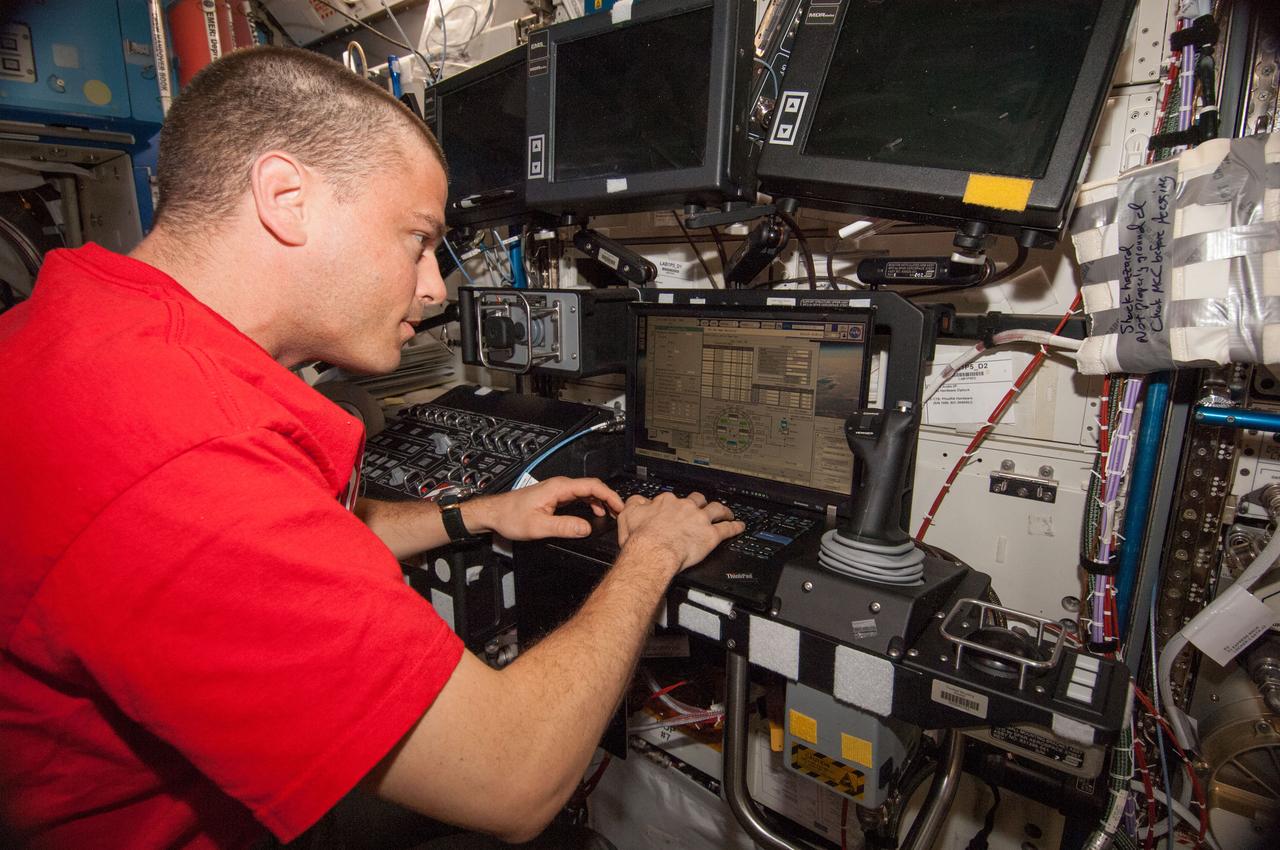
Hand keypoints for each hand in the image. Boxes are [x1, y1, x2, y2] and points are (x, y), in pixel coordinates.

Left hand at [462, 477, 623, 541]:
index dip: (610, 495)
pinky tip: (594, 514)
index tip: (620, 507)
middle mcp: (559, 486)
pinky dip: (591, 504)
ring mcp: (557, 491)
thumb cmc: (510, 516)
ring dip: (600, 502)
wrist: (495, 513)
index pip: (592, 486)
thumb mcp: (539, 526)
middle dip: (609, 499)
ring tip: (611, 515)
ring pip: (586, 492)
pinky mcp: (554, 497)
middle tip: (620, 513)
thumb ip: (564, 527)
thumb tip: (586, 528)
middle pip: (592, 487)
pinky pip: (578, 497)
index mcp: (558, 488)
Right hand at [615, 491, 745, 572]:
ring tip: (726, 512)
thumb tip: (638, 500)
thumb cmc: (641, 538)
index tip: (674, 508)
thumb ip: (634, 504)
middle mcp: (685, 507)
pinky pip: (727, 529)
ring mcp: (699, 520)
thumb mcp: (628, 515)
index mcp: (666, 502)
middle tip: (702, 506)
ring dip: (722, 510)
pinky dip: (734, 527)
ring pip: (716, 509)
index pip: (672, 498)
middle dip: (700, 502)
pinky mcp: (710, 535)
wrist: (653, 551)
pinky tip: (739, 527)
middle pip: (697, 499)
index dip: (674, 504)